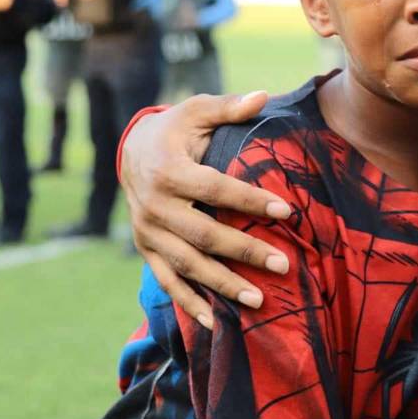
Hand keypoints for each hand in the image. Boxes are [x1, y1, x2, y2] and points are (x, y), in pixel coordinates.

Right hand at [124, 92, 292, 328]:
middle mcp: (155, 207)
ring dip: (222, 285)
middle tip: (284, 265)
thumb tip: (264, 96)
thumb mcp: (197, 110)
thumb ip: (229, 106)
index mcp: (170, 172)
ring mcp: (148, 233)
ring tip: (259, 301)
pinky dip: (188, 303)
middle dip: (245, 251)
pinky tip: (213, 323)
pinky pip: (167, 280)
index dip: (251, 200)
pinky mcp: (146, 250)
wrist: (129, 150)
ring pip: (187, 265)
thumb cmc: (175, 130)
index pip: (217, 189)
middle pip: (204, 235)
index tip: (287, 211)